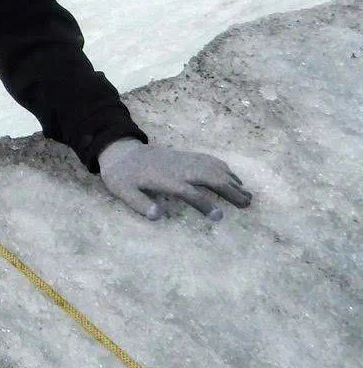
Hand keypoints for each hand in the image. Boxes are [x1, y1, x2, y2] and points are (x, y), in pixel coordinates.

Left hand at [99, 139, 251, 220]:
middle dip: (230, 190)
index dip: (205, 204)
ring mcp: (183, 160)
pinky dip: (223, 167)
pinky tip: (233, 176)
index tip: (219, 216)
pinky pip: (208, 159)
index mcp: (164, 179)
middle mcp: (178, 168)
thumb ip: (140, 204)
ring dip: (231, 180)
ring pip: (212, 167)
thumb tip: (158, 216)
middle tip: (247, 204)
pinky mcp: (184, 155)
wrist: (119, 150)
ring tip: (247, 195)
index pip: (189, 192)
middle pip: (209, 177)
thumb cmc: (121, 175)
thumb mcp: (123, 191)